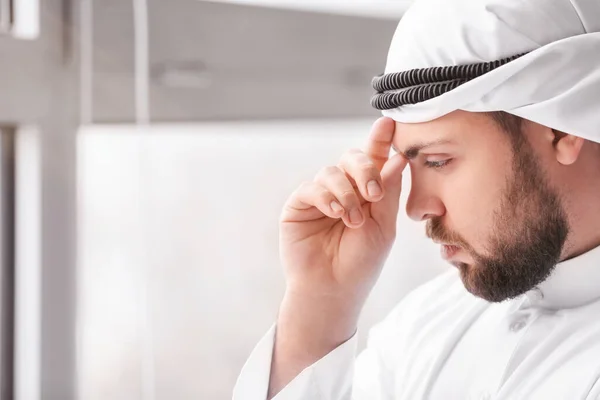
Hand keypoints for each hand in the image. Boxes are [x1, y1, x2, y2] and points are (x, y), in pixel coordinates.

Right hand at [279, 116, 407, 307]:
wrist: (333, 290)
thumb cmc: (361, 263)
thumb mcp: (383, 227)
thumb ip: (387, 192)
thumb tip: (399, 157)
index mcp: (366, 193)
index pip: (375, 160)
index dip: (380, 140)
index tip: (388, 123)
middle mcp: (343, 190)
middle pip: (352, 158)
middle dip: (365, 168)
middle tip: (372, 194)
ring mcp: (320, 196)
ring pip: (331, 171)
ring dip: (346, 193)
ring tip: (352, 220)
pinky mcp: (299, 205)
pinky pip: (312, 187)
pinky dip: (327, 197)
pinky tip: (336, 214)